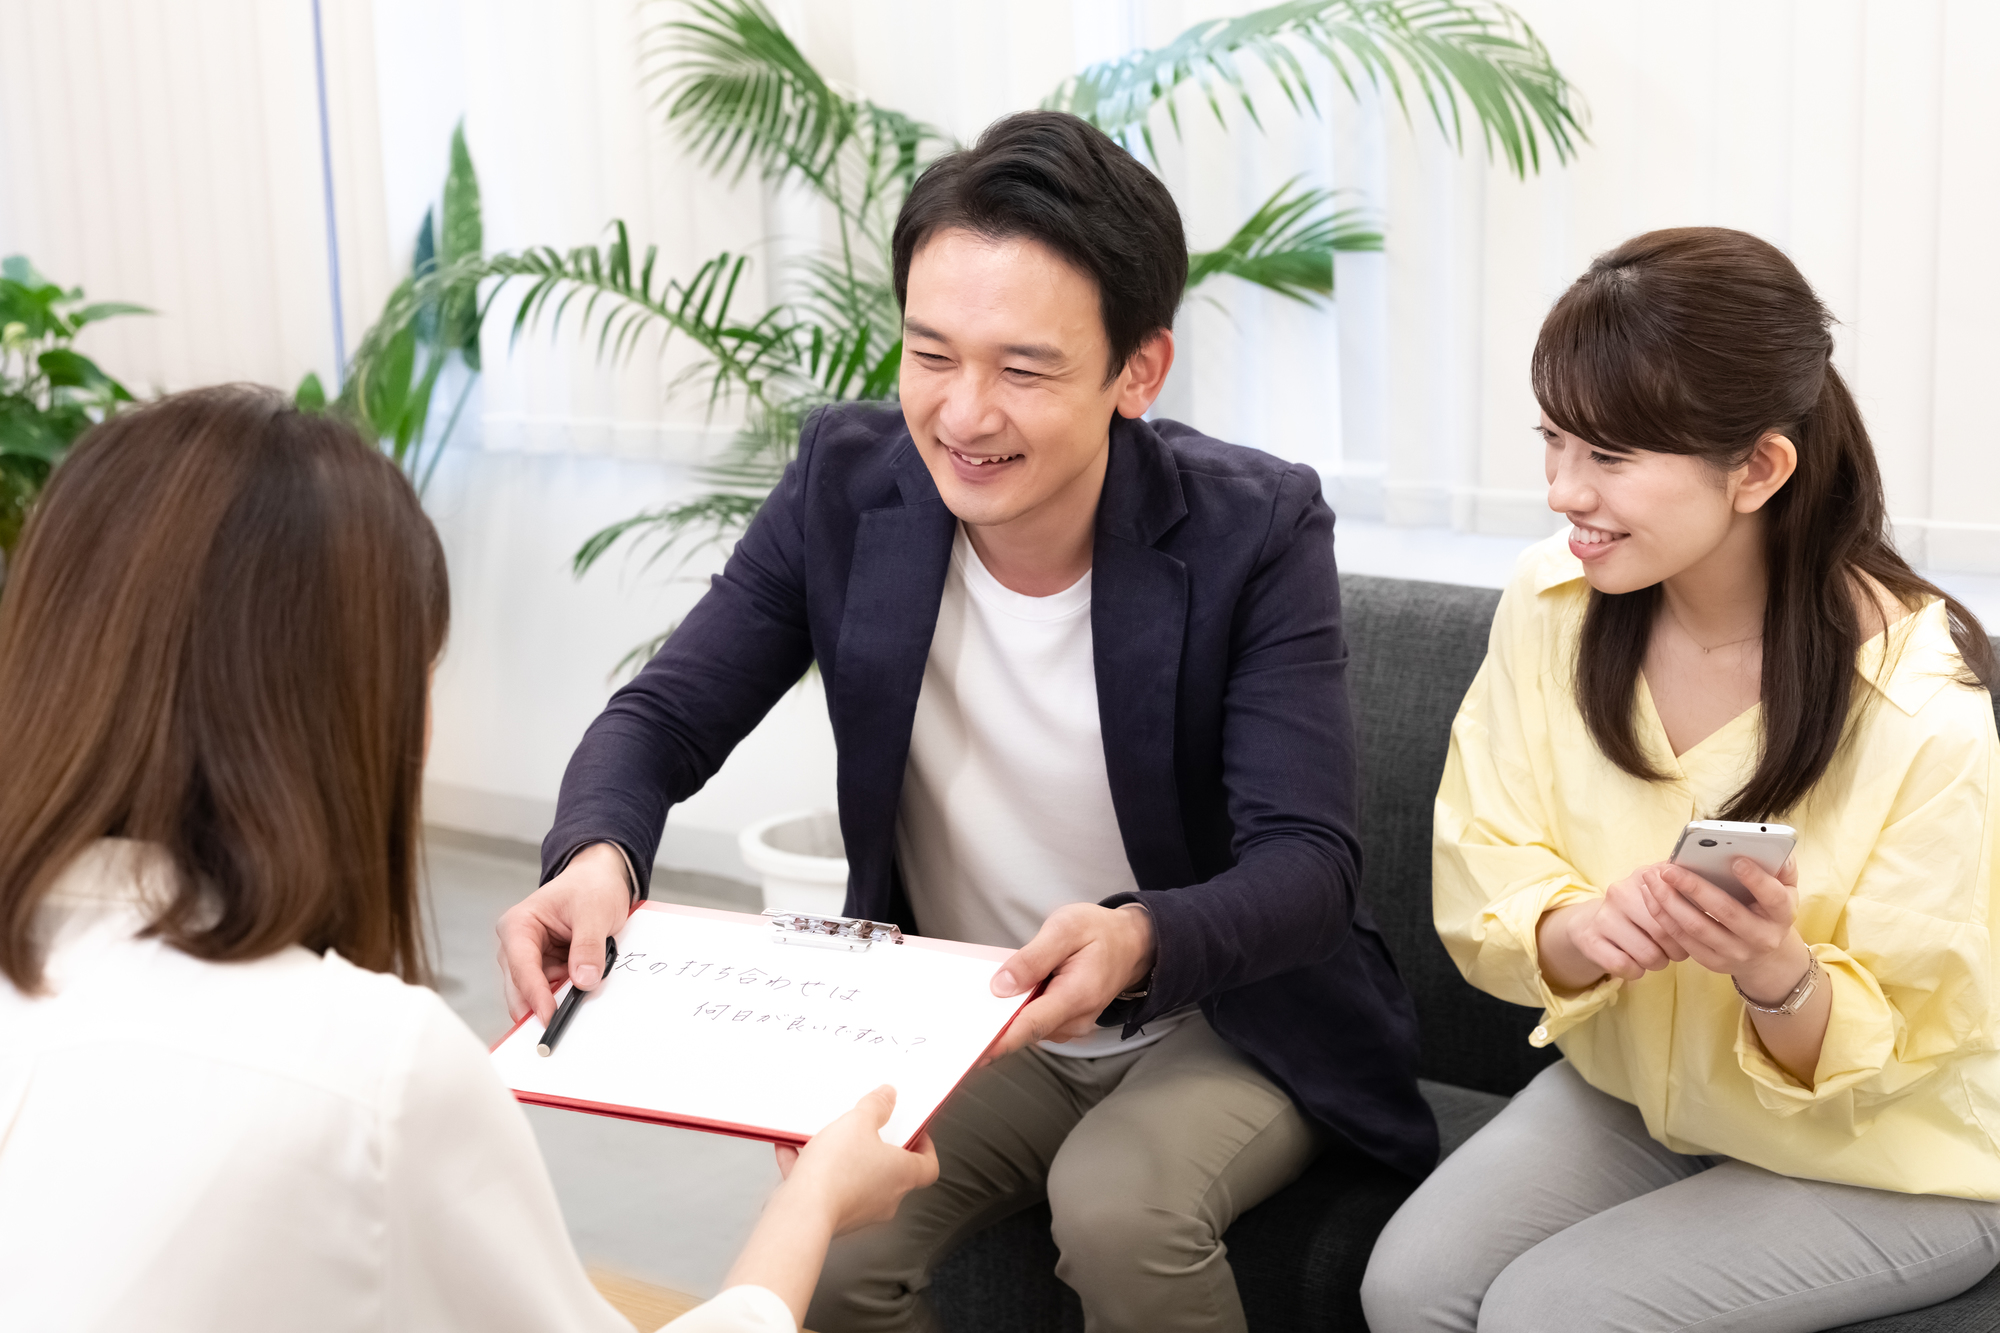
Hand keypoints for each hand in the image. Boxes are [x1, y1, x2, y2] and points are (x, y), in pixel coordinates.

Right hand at [495, 841, 631, 1024]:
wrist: (600, 878)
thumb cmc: (591, 887)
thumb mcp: (594, 912)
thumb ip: (588, 946)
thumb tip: (583, 980)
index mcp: (518, 926)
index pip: (522, 968)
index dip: (535, 996)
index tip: (550, 1018)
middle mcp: (516, 946)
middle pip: (521, 988)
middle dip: (541, 1005)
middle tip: (561, 1028)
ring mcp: (530, 960)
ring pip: (537, 994)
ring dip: (558, 999)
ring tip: (583, 998)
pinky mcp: (546, 969)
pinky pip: (553, 991)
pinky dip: (567, 994)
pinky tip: (583, 989)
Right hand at [772, 1086, 939, 1234]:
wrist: (804, 1213)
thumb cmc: (837, 1174)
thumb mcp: (858, 1123)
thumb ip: (875, 1106)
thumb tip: (888, 1096)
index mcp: (902, 1174)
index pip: (928, 1165)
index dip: (925, 1148)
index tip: (915, 1133)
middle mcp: (885, 1198)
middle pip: (889, 1170)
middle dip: (875, 1149)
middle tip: (866, 1130)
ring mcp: (859, 1211)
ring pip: (853, 1178)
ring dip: (838, 1159)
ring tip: (819, 1138)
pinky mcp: (831, 1216)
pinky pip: (825, 1188)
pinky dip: (811, 1171)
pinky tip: (791, 1151)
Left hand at [981, 902, 1154, 1060]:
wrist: (1131, 944)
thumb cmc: (1100, 933)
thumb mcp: (1065, 928)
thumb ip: (1033, 958)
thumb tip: (1001, 986)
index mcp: (1076, 995)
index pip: (1031, 1026)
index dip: (999, 1041)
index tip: (974, 1052)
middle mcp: (1076, 1019)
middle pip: (1025, 1031)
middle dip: (995, 1024)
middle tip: (966, 1011)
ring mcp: (1072, 1025)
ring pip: (1028, 1028)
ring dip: (1008, 1015)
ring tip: (995, 990)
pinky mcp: (1066, 1023)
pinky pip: (1036, 1022)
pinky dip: (1020, 1011)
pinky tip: (1014, 993)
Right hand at [1539, 866, 1684, 987]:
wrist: (1593, 924)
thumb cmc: (1641, 913)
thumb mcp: (1663, 895)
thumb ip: (1690, 892)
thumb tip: (1716, 898)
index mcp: (1646, 875)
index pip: (1681, 903)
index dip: (1693, 925)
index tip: (1696, 930)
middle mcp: (1621, 891)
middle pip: (1666, 933)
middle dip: (1678, 950)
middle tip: (1675, 951)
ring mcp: (1603, 915)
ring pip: (1648, 954)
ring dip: (1658, 963)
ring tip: (1655, 956)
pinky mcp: (1590, 939)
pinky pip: (1624, 966)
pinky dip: (1635, 971)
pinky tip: (1635, 964)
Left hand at [1639, 856, 1803, 993]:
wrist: (1765, 957)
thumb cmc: (1769, 910)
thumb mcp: (1786, 890)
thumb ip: (1783, 868)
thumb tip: (1778, 850)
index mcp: (1782, 915)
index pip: (1773, 897)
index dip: (1756, 880)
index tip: (1736, 860)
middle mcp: (1761, 937)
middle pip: (1725, 911)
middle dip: (1694, 887)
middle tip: (1668, 868)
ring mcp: (1736, 952)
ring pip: (1697, 927)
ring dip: (1669, 902)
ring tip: (1651, 878)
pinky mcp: (1713, 962)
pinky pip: (1683, 940)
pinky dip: (1664, 917)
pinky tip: (1651, 896)